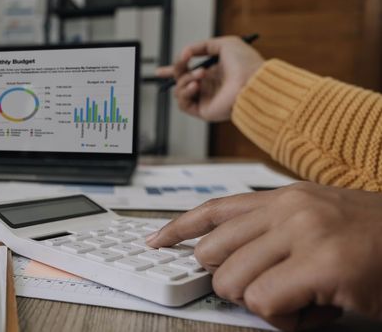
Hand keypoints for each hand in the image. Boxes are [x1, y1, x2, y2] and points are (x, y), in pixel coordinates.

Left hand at [146, 182, 381, 329]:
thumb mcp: (317, 221)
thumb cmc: (374, 241)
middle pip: (212, 253)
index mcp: (283, 198)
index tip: (157, 242)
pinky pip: (263, 302)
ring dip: (259, 303)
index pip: (213, 209)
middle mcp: (288, 209)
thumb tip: (222, 264)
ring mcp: (305, 234)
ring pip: (231, 280)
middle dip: (229, 282)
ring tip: (300, 301)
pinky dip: (282, 319)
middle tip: (268, 289)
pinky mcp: (323, 265)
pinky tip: (312, 312)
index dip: (178, 228)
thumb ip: (270, 235)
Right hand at [156, 36, 264, 121]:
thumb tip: (187, 50)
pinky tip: (196, 86)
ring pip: (180, 89)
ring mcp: (205, 99)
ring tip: (201, 75)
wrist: (252, 82)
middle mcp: (209, 87)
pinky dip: (185, 92)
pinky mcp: (203, 111)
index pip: (189, 72)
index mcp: (214, 73)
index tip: (160, 71)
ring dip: (186, 78)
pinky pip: (183, 103)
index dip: (173, 72)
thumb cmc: (245, 63)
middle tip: (184, 60)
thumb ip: (202, 45)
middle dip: (175, 70)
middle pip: (180, 81)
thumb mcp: (224, 44)